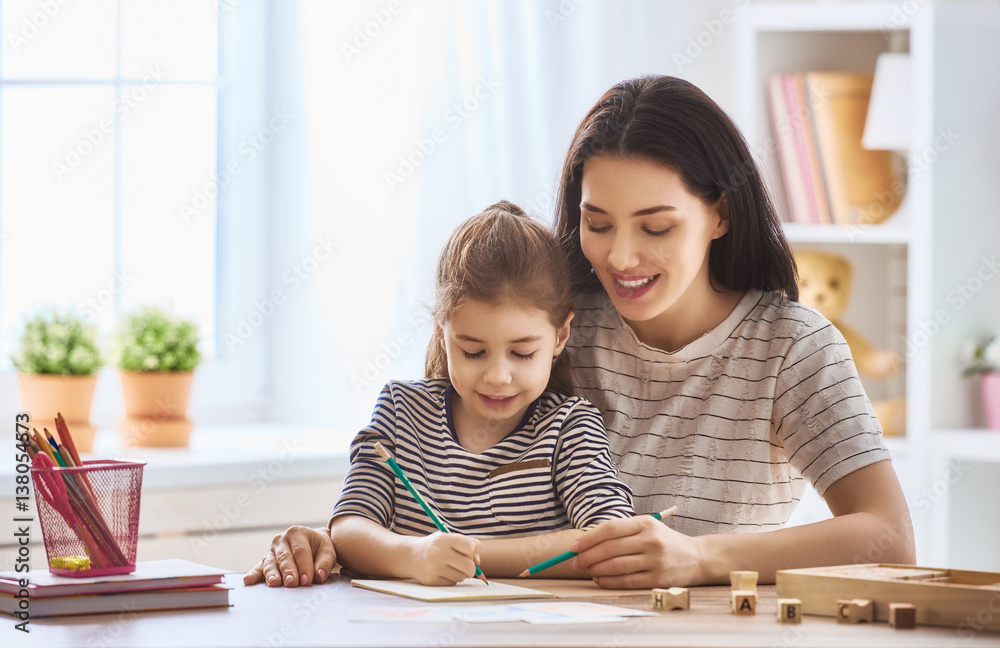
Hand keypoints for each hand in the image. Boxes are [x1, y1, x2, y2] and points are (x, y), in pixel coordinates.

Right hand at [243, 525, 337, 586]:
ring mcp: (272, 550)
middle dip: (289, 571)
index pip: (301, 551)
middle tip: (292, 583)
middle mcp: (281, 540)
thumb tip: (319, 576)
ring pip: (270, 562)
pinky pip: (259, 567)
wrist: (311, 542)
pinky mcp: (265, 561)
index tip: (308, 580)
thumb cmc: (320, 548)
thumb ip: (325, 562)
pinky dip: (253, 574)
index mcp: (297, 533)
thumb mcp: (328, 550)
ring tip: (274, 583)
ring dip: (272, 574)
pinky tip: (247, 580)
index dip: (304, 566)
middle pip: (284, 557)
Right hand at [408, 532, 480, 585]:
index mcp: (444, 539)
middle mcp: (438, 552)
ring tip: (450, 567)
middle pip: (469, 566)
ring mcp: (434, 567)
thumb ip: (468, 544)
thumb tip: (478, 562)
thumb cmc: (436, 547)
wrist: (411, 556)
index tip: (467, 554)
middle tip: (465, 567)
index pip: (471, 547)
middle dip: (471, 568)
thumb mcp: (449, 538)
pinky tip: (442, 573)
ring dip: (460, 574)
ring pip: (461, 577)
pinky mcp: (431, 580)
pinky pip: (452, 583)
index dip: (472, 552)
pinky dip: (451, 579)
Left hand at [570, 516, 706, 588]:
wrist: (698, 557)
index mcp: (645, 523)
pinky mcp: (658, 579)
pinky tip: (600, 580)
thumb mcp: (647, 528)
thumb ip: (621, 532)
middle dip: (587, 556)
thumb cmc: (665, 542)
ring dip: (596, 570)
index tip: (574, 547)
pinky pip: (626, 582)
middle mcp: (651, 540)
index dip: (588, 538)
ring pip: (615, 566)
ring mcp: (655, 560)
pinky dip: (609, 582)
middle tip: (576, 562)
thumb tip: (587, 542)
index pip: (609, 528)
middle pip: (609, 548)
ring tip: (588, 571)